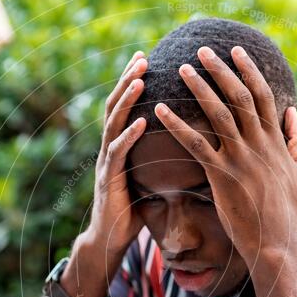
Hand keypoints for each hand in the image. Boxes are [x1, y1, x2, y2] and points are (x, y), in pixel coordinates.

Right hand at [87, 51, 147, 256]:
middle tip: (142, 58)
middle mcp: (110, 148)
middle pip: (116, 105)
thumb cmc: (132, 210)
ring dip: (127, 100)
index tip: (146, 58)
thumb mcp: (148, 178)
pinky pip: (118, 153)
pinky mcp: (109, 180)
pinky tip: (140, 122)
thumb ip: (157, 158)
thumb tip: (189, 144)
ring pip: (114, 123)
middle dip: (128, 79)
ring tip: (140, 80)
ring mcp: (107, 163)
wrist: (110, 239)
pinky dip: (128, 136)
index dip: (132, 81)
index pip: (125, 106)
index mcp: (119, 146)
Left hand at [154, 45, 296, 264]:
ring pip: (217, 113)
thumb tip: (293, 114)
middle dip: (220, 70)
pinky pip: (194, 144)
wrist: (275, 242)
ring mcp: (239, 158)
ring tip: (182, 69)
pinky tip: (160, 110)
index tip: (236, 51)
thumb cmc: (286, 211)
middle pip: (238, 96)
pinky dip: (176, 124)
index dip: (248, 71)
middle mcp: (258, 144)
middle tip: (202, 50)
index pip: (262, 96)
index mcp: (275, 141)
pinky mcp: (221, 175)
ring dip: (198, 88)